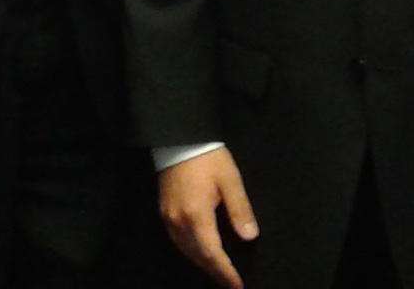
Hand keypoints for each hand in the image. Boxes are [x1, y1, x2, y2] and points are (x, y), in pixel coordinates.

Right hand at [159, 148, 258, 288]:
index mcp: (197, 216)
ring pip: (185, 251)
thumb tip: (250, 237)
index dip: (225, 272)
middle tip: (230, 284)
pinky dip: (190, 252)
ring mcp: (168, 218)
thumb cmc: (209, 158)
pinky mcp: (163, 211)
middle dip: (214, 272)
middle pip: (197, 256)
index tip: (237, 286)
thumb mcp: (230, 181)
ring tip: (218, 273)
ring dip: (202, 264)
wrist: (179, 139)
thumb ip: (240, 210)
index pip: (212, 254)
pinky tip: (200, 253)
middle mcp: (179, 222)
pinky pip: (177, 241)